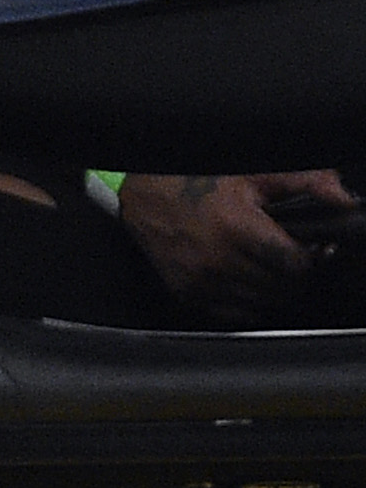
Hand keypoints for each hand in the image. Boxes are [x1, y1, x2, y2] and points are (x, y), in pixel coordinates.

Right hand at [121, 170, 352, 318]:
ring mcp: (200, 282)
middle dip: (296, 275)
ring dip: (275, 290)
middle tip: (293, 258)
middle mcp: (216, 260)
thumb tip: (345, 199)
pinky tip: (248, 279)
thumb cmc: (196, 181)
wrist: (144, 197)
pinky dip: (250, 301)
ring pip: (263, 304)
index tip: (315, 250)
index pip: (296, 265)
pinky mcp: (188, 294)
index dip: (313, 259)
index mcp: (235, 228)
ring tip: (272, 268)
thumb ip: (304, 183)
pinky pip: (236, 313)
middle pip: (283, 289)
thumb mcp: (253, 174)